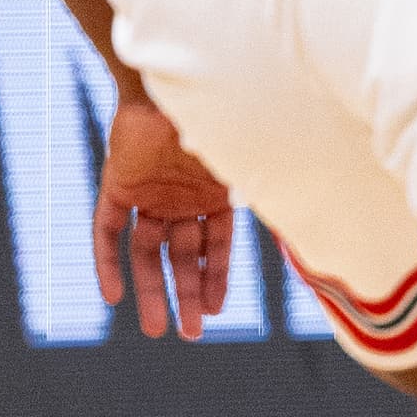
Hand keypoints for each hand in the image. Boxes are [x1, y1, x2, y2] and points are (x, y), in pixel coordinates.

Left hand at [97, 95, 236, 335]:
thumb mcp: (240, 157)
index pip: (216, 247)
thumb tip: (310, 210)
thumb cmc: (207, 114)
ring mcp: (148, 194)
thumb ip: (260, 183)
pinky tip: (111, 297)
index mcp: (213, 193)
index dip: (215, 279)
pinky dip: (107, 263)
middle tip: (186, 334)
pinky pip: (107, 232)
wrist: (160, 81)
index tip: (214, 312)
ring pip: (146, 253)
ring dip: (150, 290)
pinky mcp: (117, 186)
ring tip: (155, 328)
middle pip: (182, 257)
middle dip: (185, 295)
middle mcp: (180, 199)